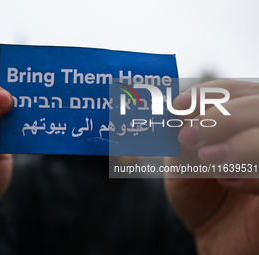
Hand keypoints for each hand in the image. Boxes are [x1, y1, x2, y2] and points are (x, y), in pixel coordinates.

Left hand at [165, 79, 258, 253]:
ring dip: (242, 142)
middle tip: (190, 134)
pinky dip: (254, 175)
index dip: (213, 92)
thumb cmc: (198, 195)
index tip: (180, 103)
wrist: (214, 237)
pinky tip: (229, 182)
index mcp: (244, 123)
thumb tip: (178, 110)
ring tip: (206, 157)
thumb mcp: (182, 163)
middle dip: (225, 116)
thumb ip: (182, 138)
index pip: (241, 92)